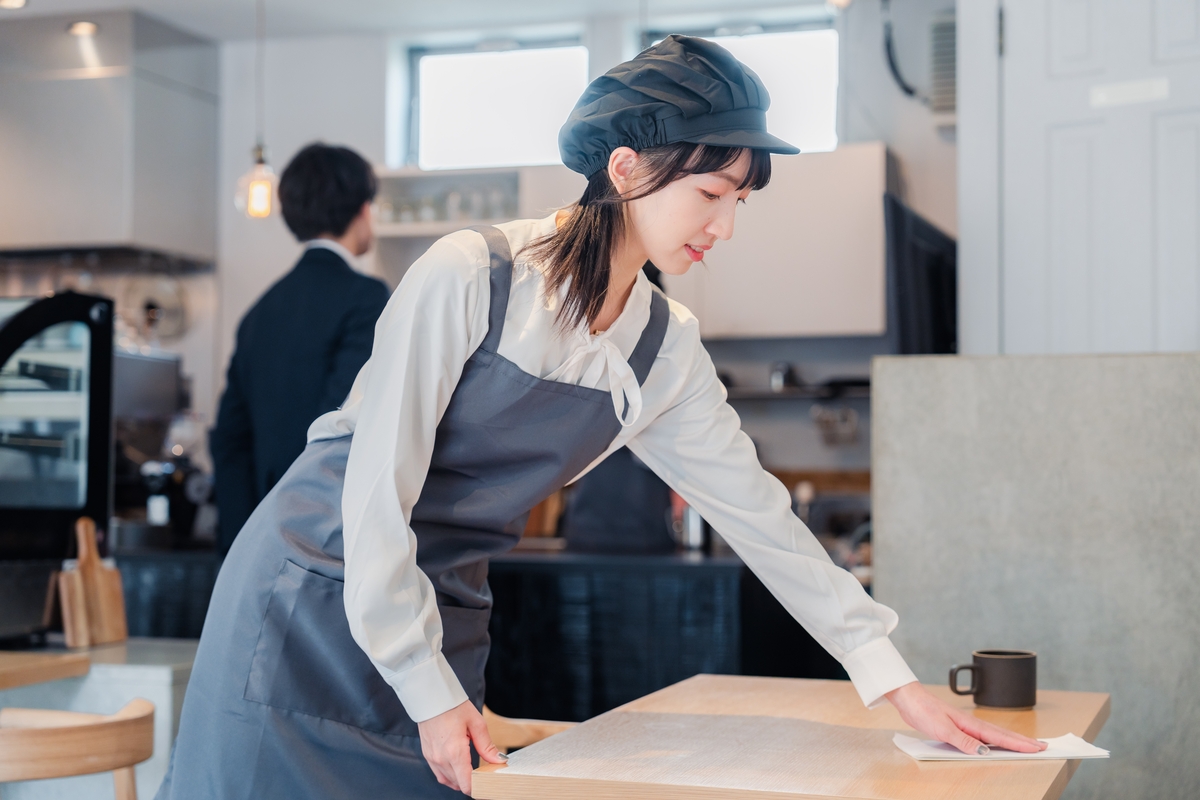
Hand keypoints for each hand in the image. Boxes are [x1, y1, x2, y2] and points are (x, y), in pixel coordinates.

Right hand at [418, 700, 506, 794]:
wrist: (430, 696)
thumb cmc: (453, 706)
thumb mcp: (476, 723)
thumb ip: (487, 745)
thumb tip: (498, 760)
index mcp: (455, 752)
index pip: (466, 784)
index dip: (478, 788)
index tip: (487, 785)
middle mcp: (441, 759)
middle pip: (458, 784)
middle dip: (471, 783)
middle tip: (483, 775)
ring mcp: (432, 758)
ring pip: (447, 781)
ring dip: (459, 781)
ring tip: (471, 772)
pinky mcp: (427, 754)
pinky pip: (438, 773)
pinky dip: (449, 776)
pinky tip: (457, 767)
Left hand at [885, 682, 1048, 754]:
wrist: (908, 698)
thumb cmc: (923, 710)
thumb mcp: (942, 729)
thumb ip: (963, 741)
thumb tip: (983, 751)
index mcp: (970, 724)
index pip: (1000, 737)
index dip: (1020, 744)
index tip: (1038, 748)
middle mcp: (971, 724)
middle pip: (1003, 735)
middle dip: (1023, 741)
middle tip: (1043, 747)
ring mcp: (965, 724)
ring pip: (994, 735)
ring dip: (1011, 740)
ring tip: (1027, 745)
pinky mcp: (957, 726)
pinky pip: (982, 735)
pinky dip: (994, 740)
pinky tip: (996, 744)